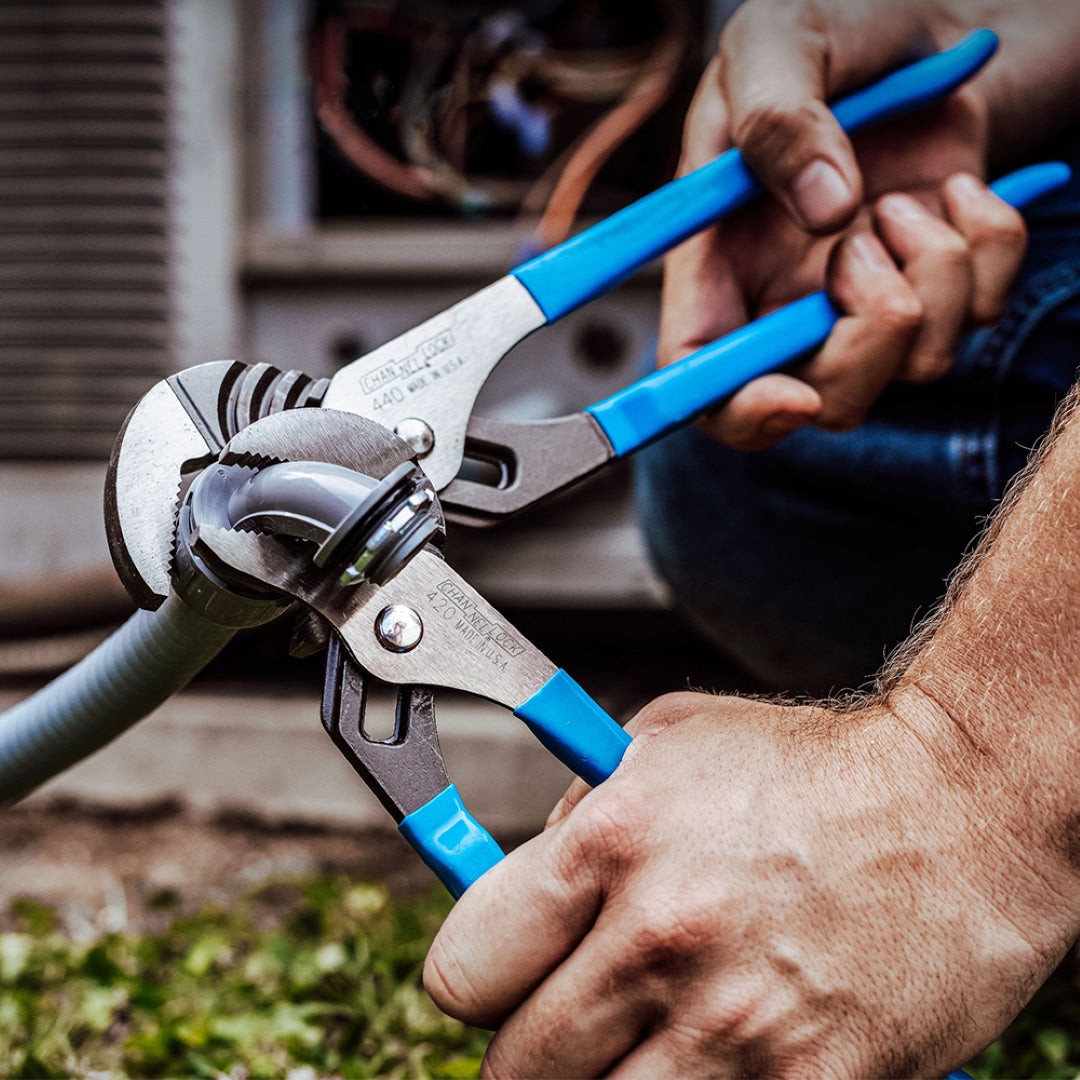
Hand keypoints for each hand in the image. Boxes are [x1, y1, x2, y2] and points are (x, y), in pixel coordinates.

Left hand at [425, 691, 1074, 1077]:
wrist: (959, 804)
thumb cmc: (807, 765)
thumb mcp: (664, 741)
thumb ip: (575, 812)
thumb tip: (514, 886)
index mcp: (610, 842)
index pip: (462, 972)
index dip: (476, 981)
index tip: (502, 980)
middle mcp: (660, 939)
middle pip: (517, 1071)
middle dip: (538, 1048)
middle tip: (577, 1020)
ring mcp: (735, 1026)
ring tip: (652, 1038)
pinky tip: (726, 1054)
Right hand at [662, 0, 1039, 449]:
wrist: (924, 21)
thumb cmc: (831, 29)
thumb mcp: (777, 41)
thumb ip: (778, 118)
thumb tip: (826, 212)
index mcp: (720, 265)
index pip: (704, 379)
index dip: (738, 411)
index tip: (793, 396)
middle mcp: (789, 300)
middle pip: (821, 400)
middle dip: (865, 344)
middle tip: (866, 248)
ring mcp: (869, 302)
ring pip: (913, 366)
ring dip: (931, 274)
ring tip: (907, 197)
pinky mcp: (943, 289)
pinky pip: (981, 315)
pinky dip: (988, 246)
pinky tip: (962, 191)